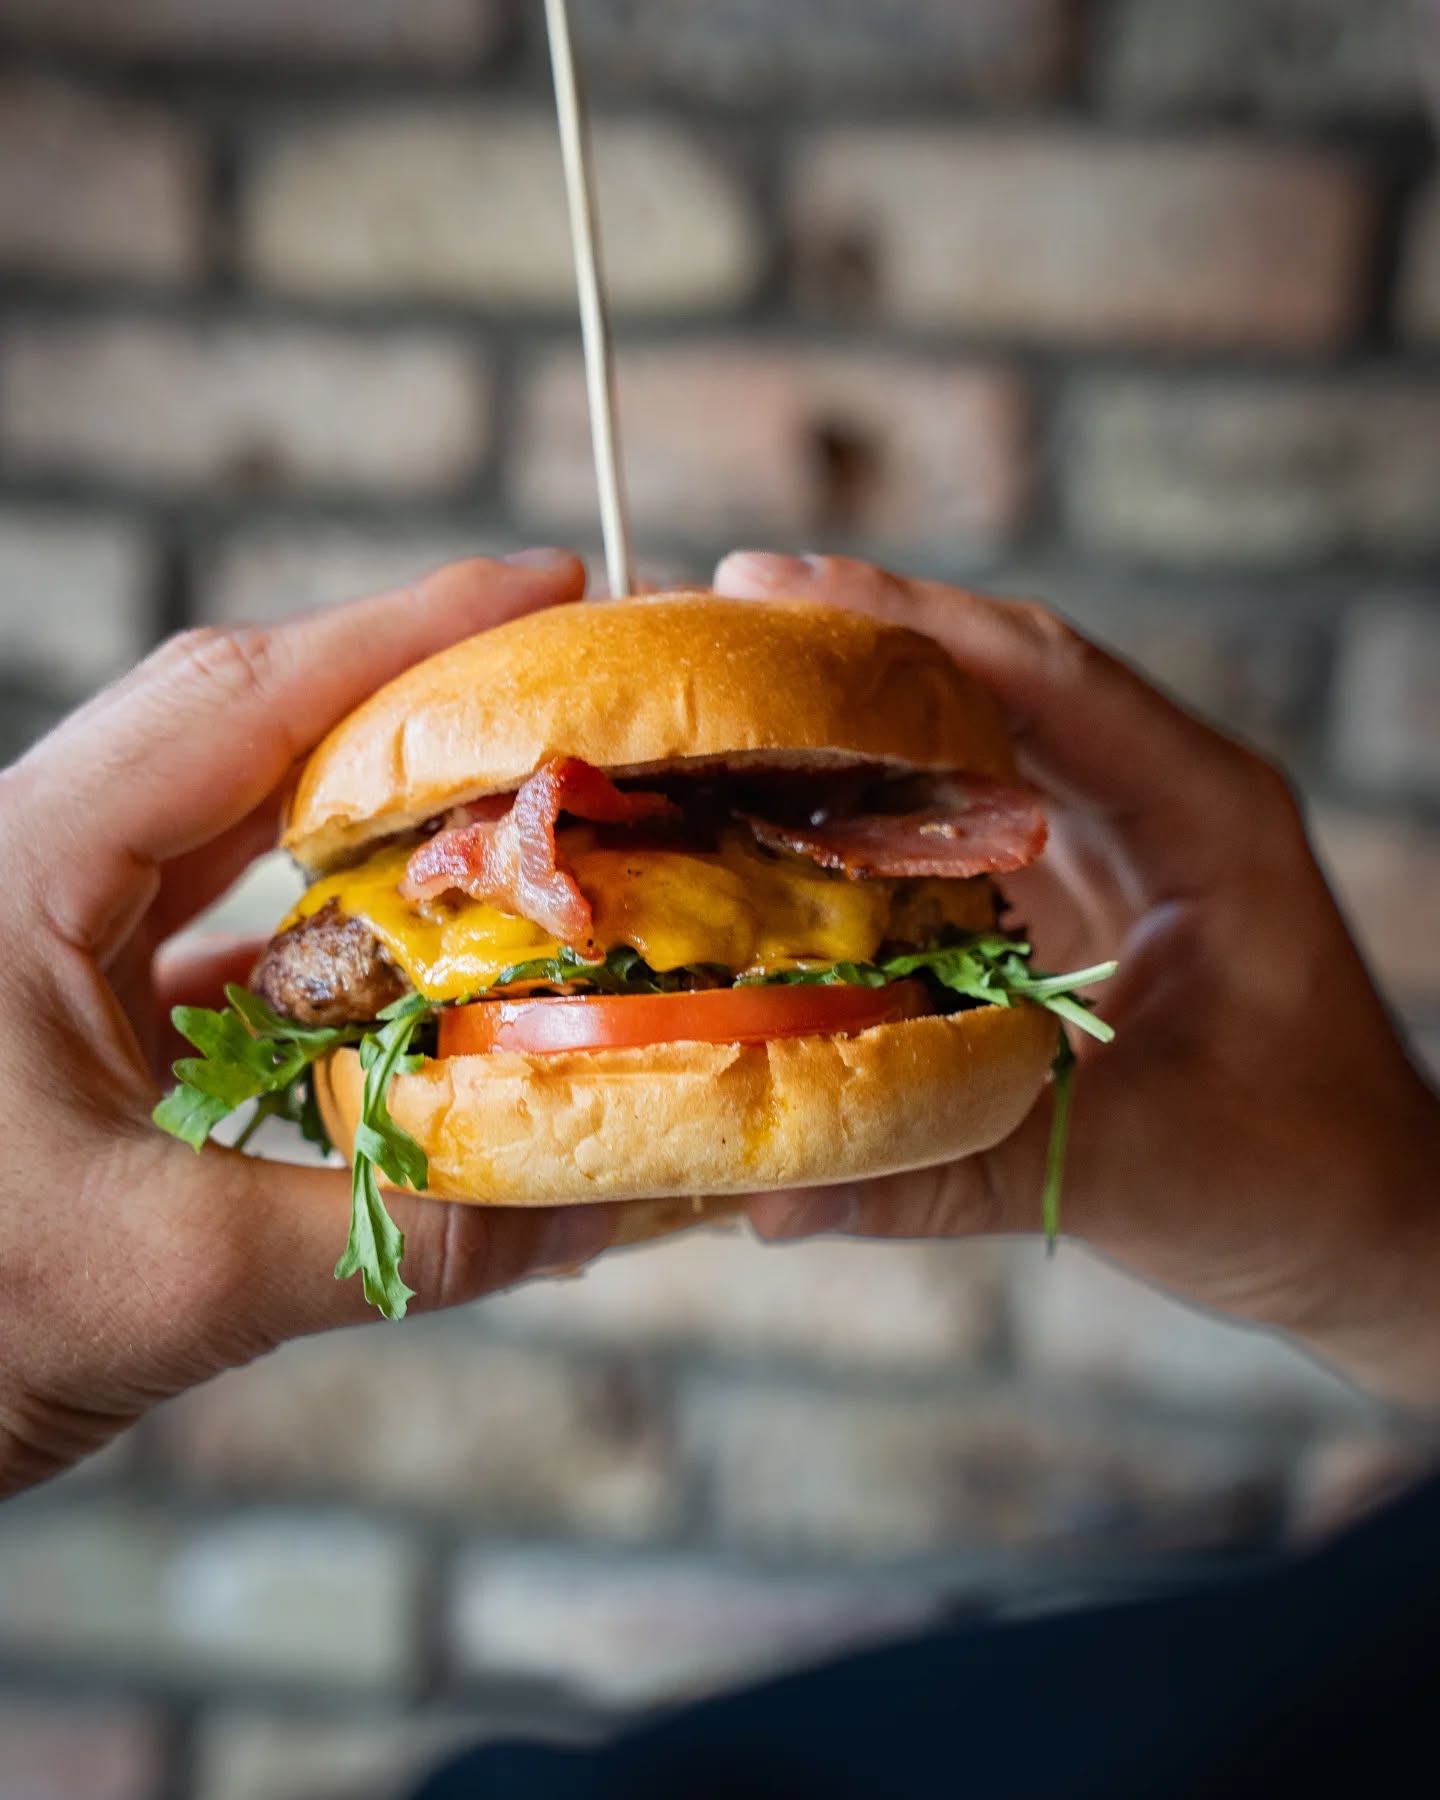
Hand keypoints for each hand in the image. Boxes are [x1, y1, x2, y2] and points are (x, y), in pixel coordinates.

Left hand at [0, 552, 615, 1495]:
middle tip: (553, 683)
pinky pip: (215, 925)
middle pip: (242, 729)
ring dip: (369, 816)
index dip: (407, 632)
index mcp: (21, 870)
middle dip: (404, 700)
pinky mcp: (66, 1004)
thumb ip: (401, 1238)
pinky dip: (325, 931)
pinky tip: (413, 962)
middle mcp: (30, 868)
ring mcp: (44, 933)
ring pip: (230, 824)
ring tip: (506, 802)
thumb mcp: (175, 1280)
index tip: (550, 584)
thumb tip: (593, 1212)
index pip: (237, 701)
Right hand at [715, 553, 1439, 1407]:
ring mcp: (1116, 844)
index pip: (1047, 676)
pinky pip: (961, 821)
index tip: (770, 580)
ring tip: (720, 691)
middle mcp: (1160, 802)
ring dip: (854, 714)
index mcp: (1209, 817)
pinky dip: (871, 806)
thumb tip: (773, 1198)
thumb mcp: (1136, 1170)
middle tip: (708, 617)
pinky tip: (777, 807)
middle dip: (851, 642)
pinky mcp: (1074, 898)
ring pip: (973, 739)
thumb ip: (957, 1173)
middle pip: (994, 679)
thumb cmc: (1298, 1182)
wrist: (1366, 1225)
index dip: (907, 618)